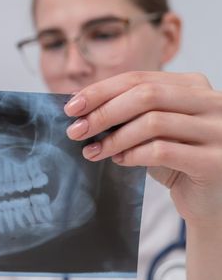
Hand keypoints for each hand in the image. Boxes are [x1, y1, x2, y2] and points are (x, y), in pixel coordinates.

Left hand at [64, 71, 221, 227]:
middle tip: (76, 131)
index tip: (71, 107)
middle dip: (103, 113)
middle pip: (145, 95)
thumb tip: (79, 105)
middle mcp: (212, 102)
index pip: (139, 78)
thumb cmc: (177, 162)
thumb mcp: (153, 131)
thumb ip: (128, 114)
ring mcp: (218, 130)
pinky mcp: (215, 161)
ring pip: (153, 122)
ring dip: (114, 138)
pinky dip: (133, 155)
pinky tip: (119, 161)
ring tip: (93, 151)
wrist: (213, 201)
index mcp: (193, 86)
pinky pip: (162, 151)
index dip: (101, 91)